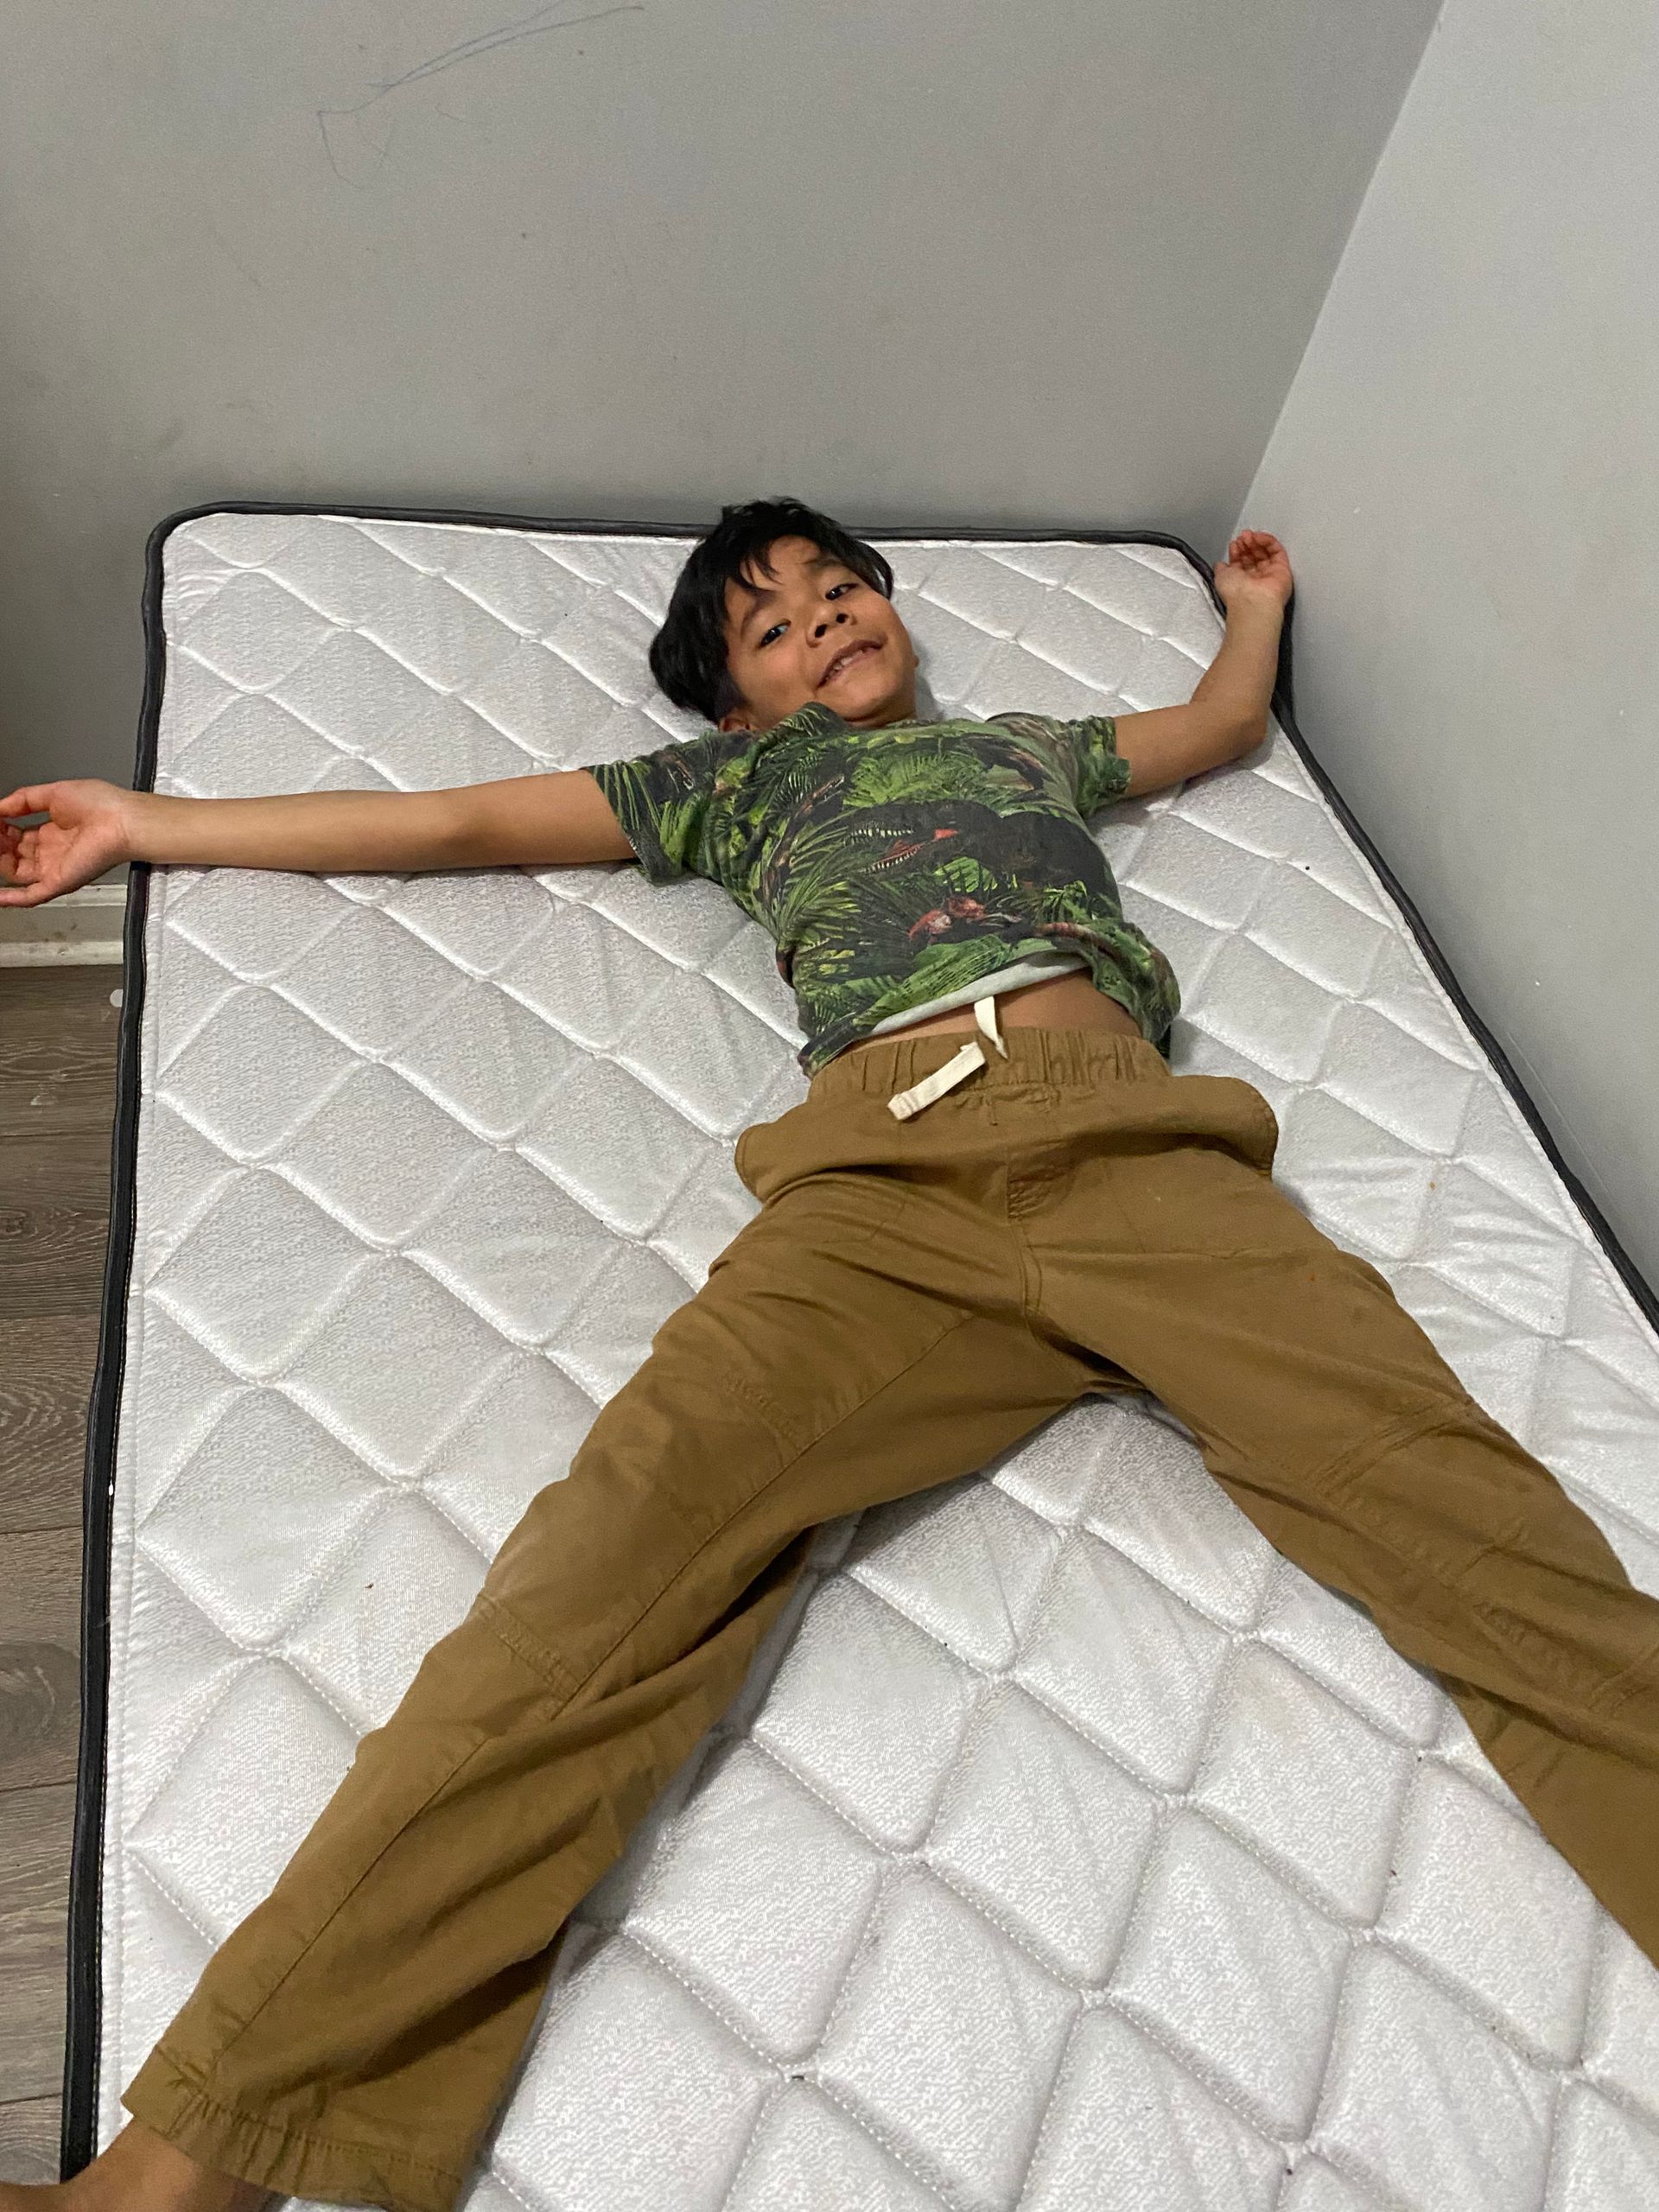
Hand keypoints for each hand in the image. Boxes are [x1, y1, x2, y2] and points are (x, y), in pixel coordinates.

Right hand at [0, 779, 137, 905]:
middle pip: (12, 854)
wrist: (122, 820)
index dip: (1, 828)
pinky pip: (31, 896)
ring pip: (15, 873)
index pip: (16, 836)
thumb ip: (22, 800)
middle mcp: (52, 852)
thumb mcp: (53, 794)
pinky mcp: (59, 882)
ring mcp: (54, 869)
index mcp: (52, 832)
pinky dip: (11, 899)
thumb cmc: (101, 805)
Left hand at [1213, 530, 1293, 613]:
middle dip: (1247, 544)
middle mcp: (1256, 579)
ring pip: (1265, 552)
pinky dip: (1267, 540)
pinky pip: (1277, 550)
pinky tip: (1258, 537)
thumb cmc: (1235, 593)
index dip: (1238, 550)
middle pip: (1254, 555)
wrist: (1251, 600)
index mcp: (1241, 582)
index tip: (1234, 543)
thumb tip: (1220, 564)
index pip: (1242, 562)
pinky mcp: (1282, 569)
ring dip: (1256, 541)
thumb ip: (1220, 569)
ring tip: (1248, 536)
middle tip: (1242, 537)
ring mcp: (1270, 574)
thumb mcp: (1220, 577)